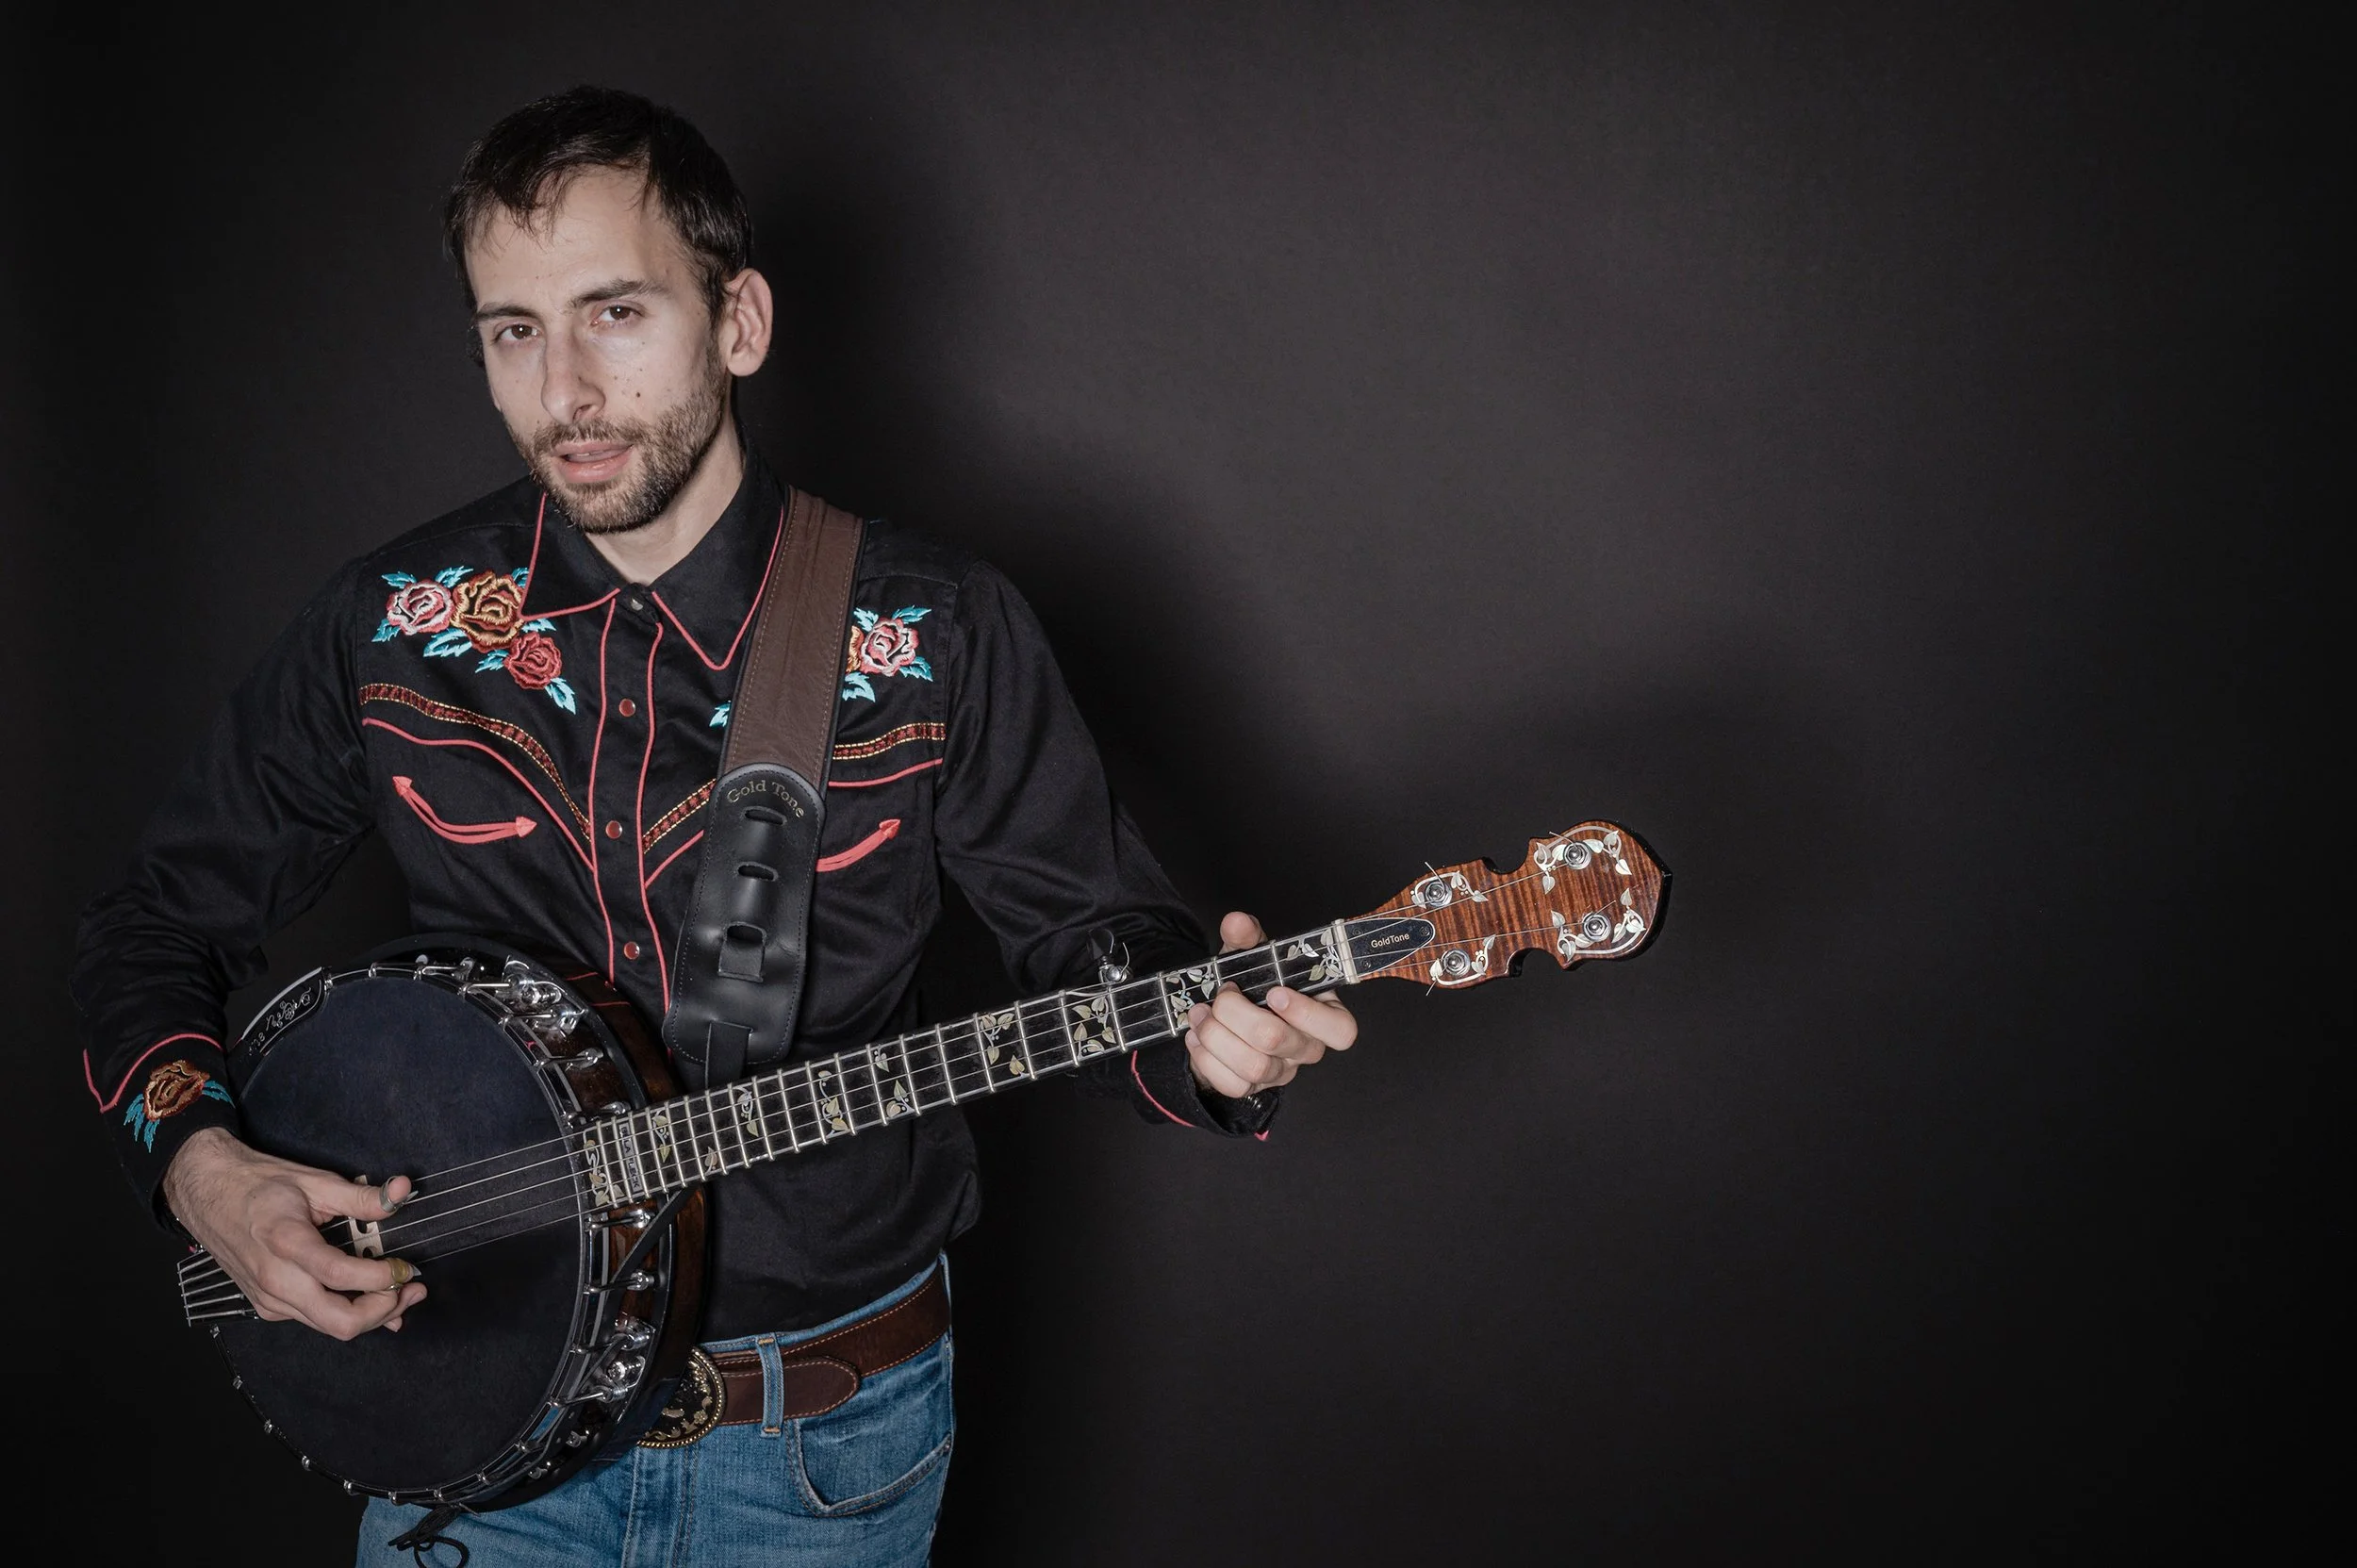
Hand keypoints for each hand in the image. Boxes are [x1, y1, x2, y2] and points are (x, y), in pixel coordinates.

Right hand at [162, 1126, 426, 1339]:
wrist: (206, 1192)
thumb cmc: (257, 1185)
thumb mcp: (314, 1181)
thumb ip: (361, 1196)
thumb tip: (402, 1190)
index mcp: (286, 1243)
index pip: (341, 1276)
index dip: (382, 1278)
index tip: (407, 1268)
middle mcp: (275, 1279)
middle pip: (338, 1321)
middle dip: (383, 1310)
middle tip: (411, 1289)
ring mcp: (268, 1298)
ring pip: (329, 1326)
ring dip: (370, 1315)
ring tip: (400, 1292)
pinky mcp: (266, 1306)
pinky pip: (313, 1320)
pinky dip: (345, 1314)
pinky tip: (368, 1298)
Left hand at [1182, 912, 1358, 1098]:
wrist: (1223, 1019)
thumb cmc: (1251, 987)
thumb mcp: (1251, 957)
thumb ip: (1248, 938)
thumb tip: (1236, 922)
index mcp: (1322, 1013)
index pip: (1340, 1030)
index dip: (1308, 1015)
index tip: (1273, 993)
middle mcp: (1306, 1047)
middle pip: (1279, 1042)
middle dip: (1238, 1014)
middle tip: (1222, 996)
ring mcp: (1280, 1072)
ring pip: (1254, 1067)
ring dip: (1216, 1036)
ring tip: (1201, 1014)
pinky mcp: (1251, 1088)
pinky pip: (1232, 1086)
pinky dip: (1206, 1058)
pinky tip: (1197, 1037)